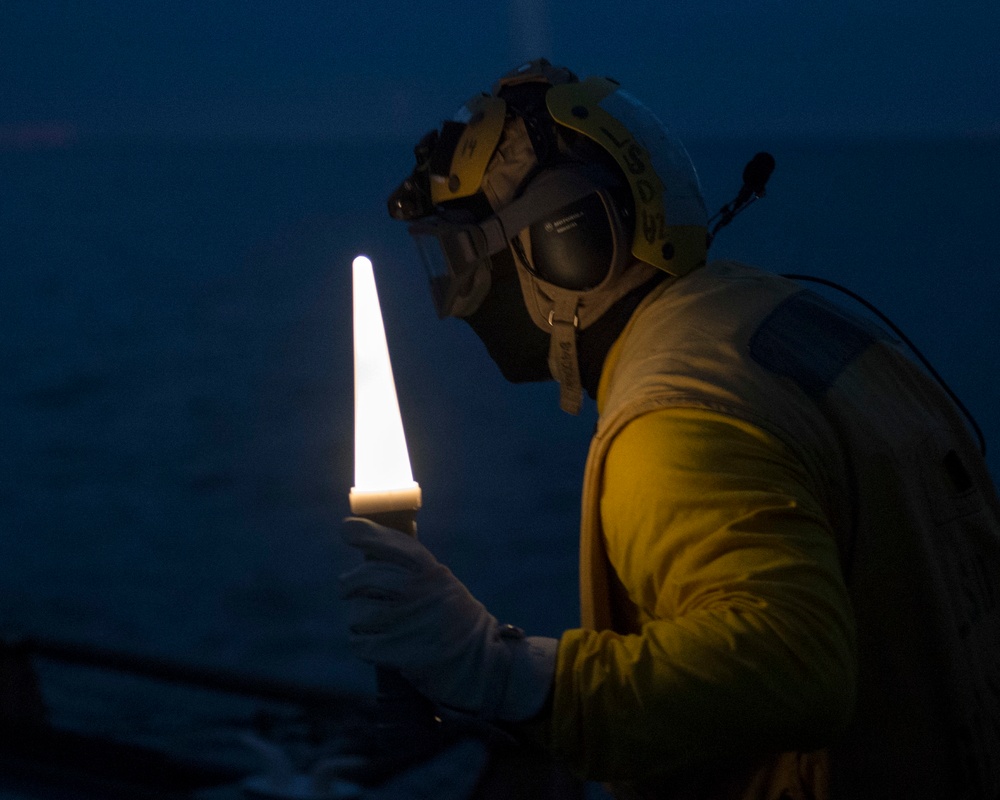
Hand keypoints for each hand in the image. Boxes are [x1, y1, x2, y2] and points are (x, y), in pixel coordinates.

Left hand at [339, 517, 556, 720]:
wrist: (481, 665)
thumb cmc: (457, 622)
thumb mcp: (443, 586)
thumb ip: (414, 570)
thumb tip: (374, 548)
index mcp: (432, 573)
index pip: (392, 544)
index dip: (366, 533)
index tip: (347, 529)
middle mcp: (419, 592)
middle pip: (366, 576)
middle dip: (349, 582)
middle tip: (346, 587)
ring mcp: (408, 622)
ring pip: (358, 611)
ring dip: (357, 618)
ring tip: (369, 623)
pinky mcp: (398, 653)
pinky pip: (359, 642)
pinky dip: (361, 643)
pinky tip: (373, 644)